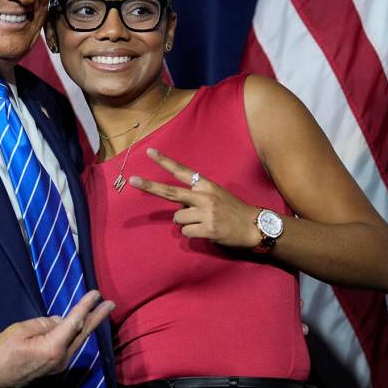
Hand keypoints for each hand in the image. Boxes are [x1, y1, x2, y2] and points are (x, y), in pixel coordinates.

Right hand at [0, 290, 114, 387]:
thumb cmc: (1, 351)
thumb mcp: (21, 330)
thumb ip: (44, 323)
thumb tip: (61, 321)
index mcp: (53, 348)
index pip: (74, 323)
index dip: (86, 307)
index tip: (96, 294)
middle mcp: (61, 358)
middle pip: (83, 334)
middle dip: (97, 318)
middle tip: (110, 304)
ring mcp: (59, 365)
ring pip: (78, 341)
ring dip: (89, 326)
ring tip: (100, 312)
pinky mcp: (54, 367)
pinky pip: (69, 347)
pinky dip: (77, 335)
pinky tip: (81, 327)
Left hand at [129, 148, 262, 248]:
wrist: (255, 226)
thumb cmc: (234, 210)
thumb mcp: (217, 195)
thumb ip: (197, 197)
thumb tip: (180, 207)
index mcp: (206, 185)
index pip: (182, 171)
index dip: (165, 162)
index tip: (149, 152)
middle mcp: (204, 197)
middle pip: (171, 191)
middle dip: (150, 186)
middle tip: (132, 180)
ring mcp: (206, 213)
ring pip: (178, 219)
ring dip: (185, 224)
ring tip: (202, 224)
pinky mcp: (208, 229)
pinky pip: (186, 233)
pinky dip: (192, 235)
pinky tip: (206, 233)